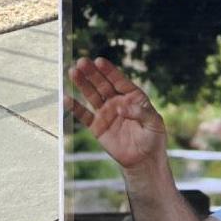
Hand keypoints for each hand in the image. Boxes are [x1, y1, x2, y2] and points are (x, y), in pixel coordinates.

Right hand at [66, 56, 167, 170]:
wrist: (144, 159)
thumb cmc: (153, 137)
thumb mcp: (153, 122)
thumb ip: (139, 113)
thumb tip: (120, 107)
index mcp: (133, 96)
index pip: (119, 80)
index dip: (109, 71)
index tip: (99, 61)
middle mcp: (118, 101)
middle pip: (103, 84)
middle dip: (92, 73)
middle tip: (81, 62)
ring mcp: (106, 113)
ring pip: (92, 96)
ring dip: (82, 84)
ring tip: (73, 72)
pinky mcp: (97, 127)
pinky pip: (84, 116)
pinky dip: (75, 108)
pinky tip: (67, 98)